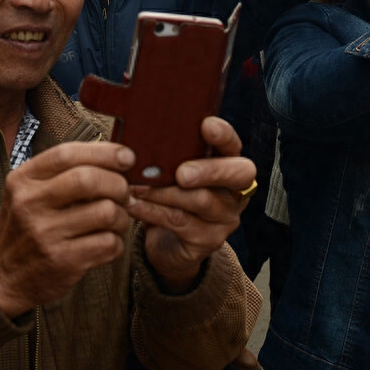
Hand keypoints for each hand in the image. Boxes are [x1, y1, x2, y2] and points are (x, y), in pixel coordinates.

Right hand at [0, 142, 133, 317]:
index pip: (67, 154)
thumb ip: (64, 172)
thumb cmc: (27, 227)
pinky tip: (107, 242)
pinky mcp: (62, 262)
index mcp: (22, 180)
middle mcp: (30, 204)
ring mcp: (45, 234)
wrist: (3, 277)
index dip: (104, 152)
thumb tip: (118, 157)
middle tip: (124, 194)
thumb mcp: (29, 192)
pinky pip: (109, 243)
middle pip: (89, 179)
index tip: (127, 157)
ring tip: (116, 221)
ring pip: (106, 212)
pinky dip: (117, 242)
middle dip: (119, 184)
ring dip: (122, 216)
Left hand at [126, 117, 255, 291]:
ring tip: (138, 186)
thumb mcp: (172, 172)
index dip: (224, 135)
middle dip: (208, 170)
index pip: (234, 145)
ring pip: (202, 200)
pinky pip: (180, 222)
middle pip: (237, 175)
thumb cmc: (170, 196)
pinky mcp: (209, 240)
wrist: (169, 244)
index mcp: (227, 164)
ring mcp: (225, 218)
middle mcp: (234, 191)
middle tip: (181, 173)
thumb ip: (168, 154)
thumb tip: (138, 131)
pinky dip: (152, 211)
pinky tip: (133, 205)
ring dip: (165, 192)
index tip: (206, 125)